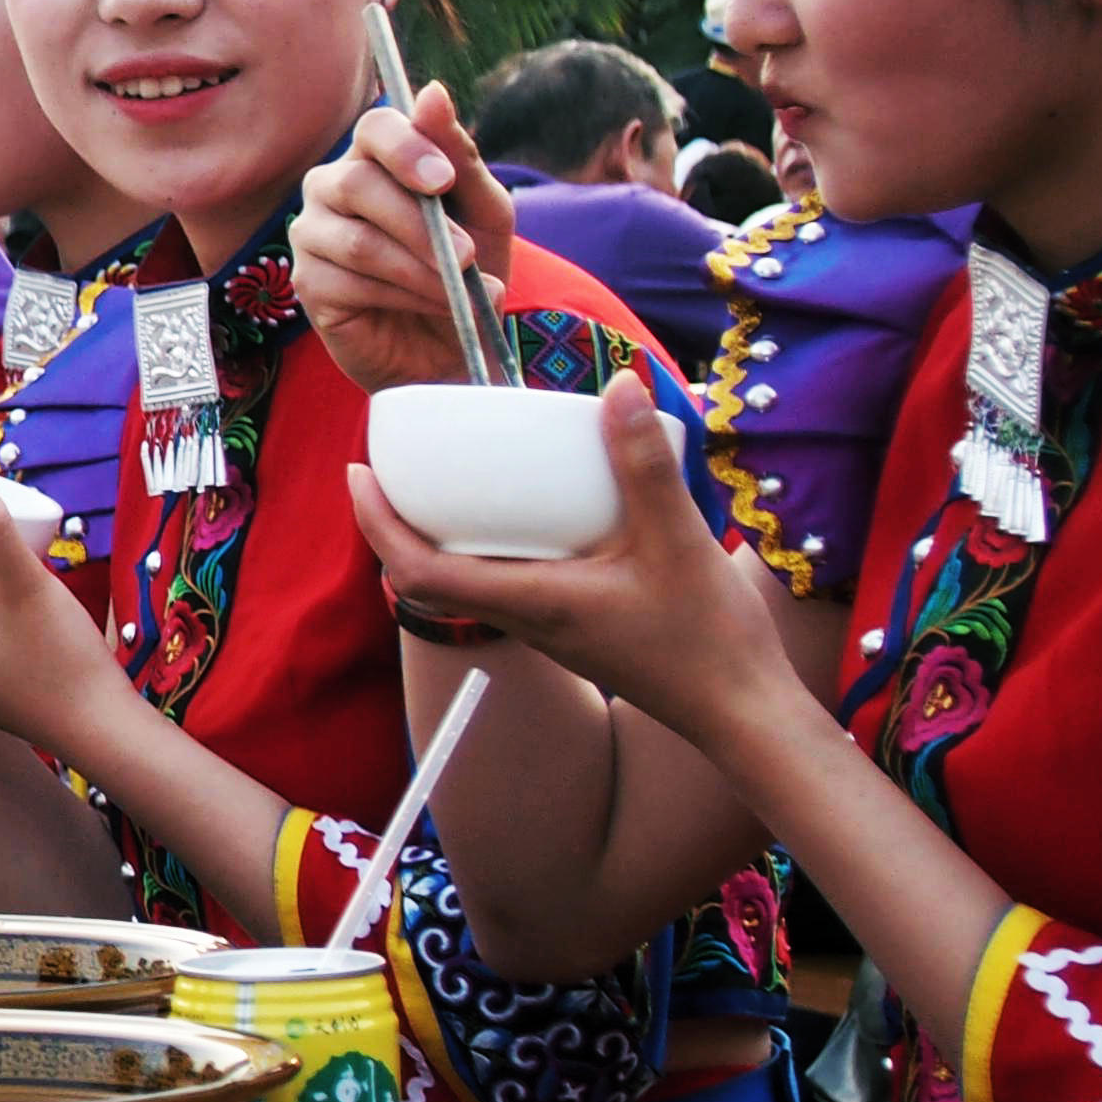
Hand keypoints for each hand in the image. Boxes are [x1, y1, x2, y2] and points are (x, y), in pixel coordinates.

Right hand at [292, 87, 521, 396]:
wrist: (451, 341)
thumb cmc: (467, 267)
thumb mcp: (484, 211)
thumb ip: (460, 156)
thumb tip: (434, 92)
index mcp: (375, 156)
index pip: (375, 127)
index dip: (407, 149)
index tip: (444, 182)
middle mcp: (332, 186)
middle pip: (358, 184)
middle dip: (420, 225)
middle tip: (467, 256)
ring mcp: (312, 233)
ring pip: (359, 242)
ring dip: (421, 269)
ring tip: (460, 291)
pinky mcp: (307, 282)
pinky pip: (350, 283)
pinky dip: (404, 296)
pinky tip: (430, 306)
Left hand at [348, 370, 794, 744]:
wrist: (742, 712)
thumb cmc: (707, 639)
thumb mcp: (677, 540)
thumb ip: (645, 466)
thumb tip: (617, 388)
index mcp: (530, 603)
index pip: (419, 572)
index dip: (378, 524)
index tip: (359, 474)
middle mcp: (526, 620)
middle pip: (431, 574)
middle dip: (401, 521)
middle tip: (396, 465)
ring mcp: (548, 629)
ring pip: (471, 580)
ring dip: (445, 534)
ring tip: (450, 479)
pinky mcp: (574, 627)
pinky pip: (512, 582)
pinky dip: (498, 545)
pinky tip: (532, 512)